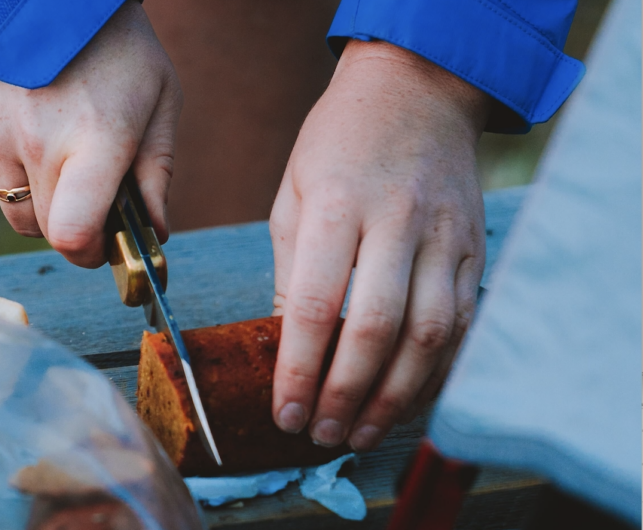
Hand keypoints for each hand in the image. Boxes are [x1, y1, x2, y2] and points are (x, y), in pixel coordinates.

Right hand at [0, 0, 180, 267]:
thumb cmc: (118, 48)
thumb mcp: (160, 101)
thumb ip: (157, 172)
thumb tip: (155, 232)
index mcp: (97, 138)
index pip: (73, 232)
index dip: (89, 253)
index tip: (104, 246)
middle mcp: (37, 140)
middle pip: (48, 232)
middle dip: (76, 229)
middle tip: (94, 200)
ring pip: (17, 214)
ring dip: (43, 204)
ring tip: (62, 157)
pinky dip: (12, 177)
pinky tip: (30, 136)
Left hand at [270, 40, 490, 450]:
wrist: (417, 89)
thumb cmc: (339, 141)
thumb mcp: (293, 191)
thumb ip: (292, 266)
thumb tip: (288, 339)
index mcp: (334, 203)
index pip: (315, 303)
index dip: (298, 368)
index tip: (284, 412)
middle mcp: (394, 220)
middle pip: (375, 328)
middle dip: (345, 394)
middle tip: (321, 433)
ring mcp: (442, 234)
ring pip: (427, 334)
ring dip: (393, 396)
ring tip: (361, 432)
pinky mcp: (472, 247)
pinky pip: (461, 322)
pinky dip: (434, 370)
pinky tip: (407, 398)